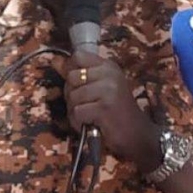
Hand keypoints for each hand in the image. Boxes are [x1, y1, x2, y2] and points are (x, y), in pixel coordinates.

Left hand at [63, 51, 160, 172]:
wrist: (138, 136)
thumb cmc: (116, 113)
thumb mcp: (99, 88)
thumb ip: (78, 74)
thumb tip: (54, 61)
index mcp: (109, 66)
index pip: (78, 56)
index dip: (71, 70)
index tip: (78, 85)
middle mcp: (110, 74)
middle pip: (71, 77)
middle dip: (72, 95)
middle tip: (87, 106)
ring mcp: (108, 90)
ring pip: (72, 96)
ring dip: (76, 112)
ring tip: (91, 117)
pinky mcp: (104, 107)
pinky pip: (77, 112)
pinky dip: (79, 122)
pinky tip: (91, 125)